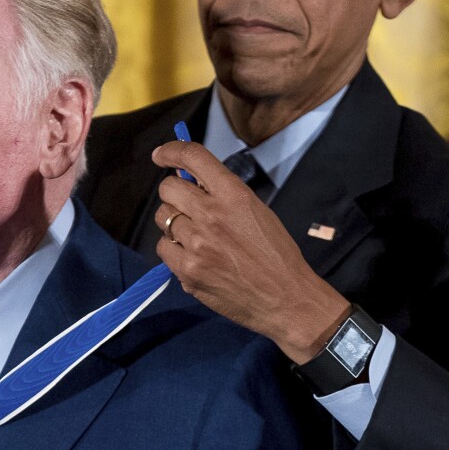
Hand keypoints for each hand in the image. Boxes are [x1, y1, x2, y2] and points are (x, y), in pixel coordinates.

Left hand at [149, 141, 350, 363]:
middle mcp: (211, 215)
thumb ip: (224, 195)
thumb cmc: (276, 255)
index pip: (192, 158)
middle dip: (174, 194)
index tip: (161, 155)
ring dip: (175, 224)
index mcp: (234, 195)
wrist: (286, 298)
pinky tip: (194, 257)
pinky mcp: (188, 271)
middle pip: (168, 188)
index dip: (171, 151)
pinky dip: (174, 250)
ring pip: (163, 219)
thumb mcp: (257, 211)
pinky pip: (164, 248)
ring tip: (197, 237)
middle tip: (187, 206)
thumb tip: (191, 182)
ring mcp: (196, 245)